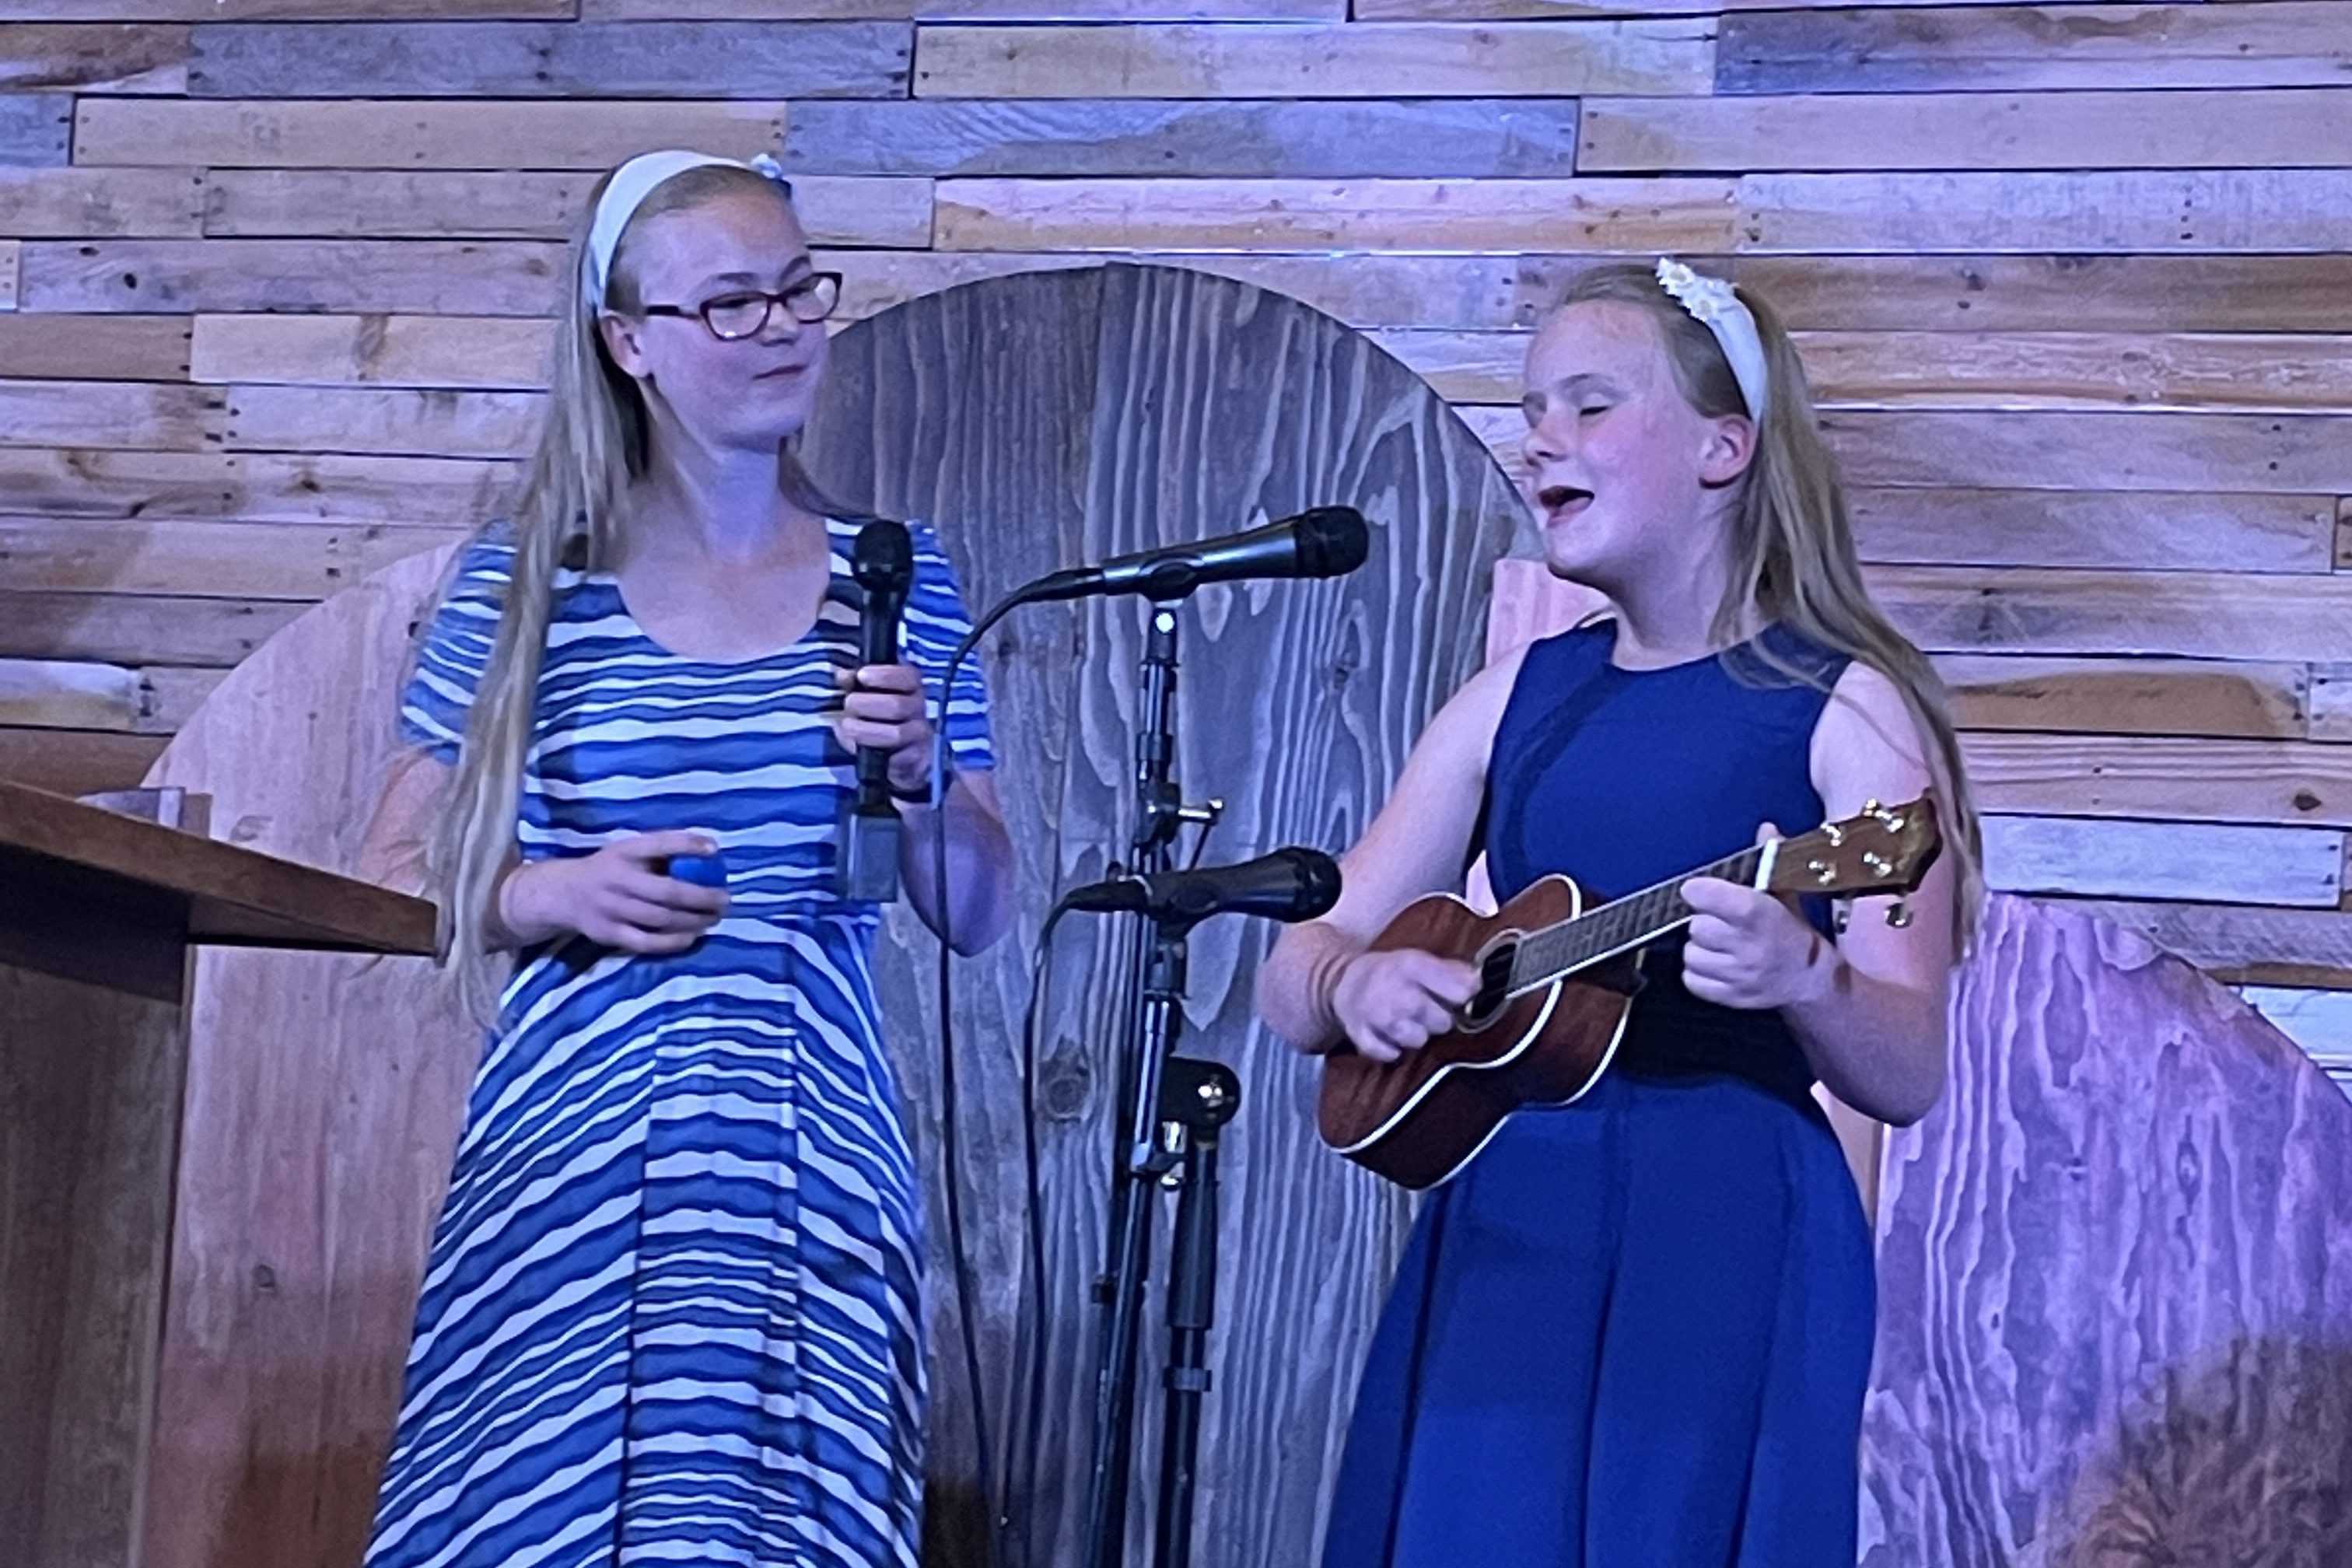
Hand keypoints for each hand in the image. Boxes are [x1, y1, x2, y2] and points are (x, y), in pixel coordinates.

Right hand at [499, 830, 727, 953]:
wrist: (563, 893)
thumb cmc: (610, 869)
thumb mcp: (628, 851)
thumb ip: (659, 853)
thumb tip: (710, 852)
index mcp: (624, 852)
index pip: (658, 844)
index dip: (687, 845)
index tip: (715, 850)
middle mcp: (617, 879)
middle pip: (666, 891)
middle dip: (701, 897)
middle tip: (724, 900)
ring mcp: (611, 908)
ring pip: (660, 919)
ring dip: (693, 921)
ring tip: (714, 918)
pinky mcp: (609, 933)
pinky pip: (646, 942)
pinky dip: (673, 942)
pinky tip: (692, 937)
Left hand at [838, 663, 934, 796]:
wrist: (895, 752)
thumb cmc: (877, 714)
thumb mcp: (863, 694)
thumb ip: (853, 683)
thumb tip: (842, 675)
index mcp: (911, 686)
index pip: (907, 676)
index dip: (884, 675)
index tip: (862, 675)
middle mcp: (918, 708)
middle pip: (898, 705)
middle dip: (867, 703)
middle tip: (848, 703)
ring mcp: (919, 733)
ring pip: (896, 733)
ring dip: (865, 729)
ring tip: (846, 726)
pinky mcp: (914, 757)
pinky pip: (894, 757)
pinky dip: (871, 749)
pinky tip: (855, 745)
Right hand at [1331, 949, 1480, 1063]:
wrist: (1345, 982)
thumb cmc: (1389, 973)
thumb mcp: (1418, 959)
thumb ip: (1452, 970)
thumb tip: (1477, 980)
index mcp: (1413, 967)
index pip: (1460, 991)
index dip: (1461, 996)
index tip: (1456, 995)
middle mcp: (1398, 993)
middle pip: (1442, 1022)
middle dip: (1437, 1018)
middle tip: (1425, 1009)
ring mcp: (1379, 1018)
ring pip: (1419, 1041)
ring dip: (1415, 1035)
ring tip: (1407, 1021)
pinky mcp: (1362, 1037)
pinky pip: (1390, 1054)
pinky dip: (1391, 1049)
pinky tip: (1390, 1035)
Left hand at [1679, 823, 1836, 1010]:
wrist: (1812, 981)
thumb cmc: (1793, 933)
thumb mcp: (1786, 894)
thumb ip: (1769, 861)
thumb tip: (1766, 828)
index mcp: (1761, 916)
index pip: (1710, 897)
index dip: (1699, 891)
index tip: (1698, 889)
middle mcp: (1748, 948)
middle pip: (1697, 926)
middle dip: (1705, 920)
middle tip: (1721, 921)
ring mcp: (1738, 976)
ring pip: (1691, 953)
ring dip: (1701, 947)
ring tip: (1721, 944)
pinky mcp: (1729, 997)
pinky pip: (1692, 979)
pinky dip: (1699, 971)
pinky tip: (1717, 963)